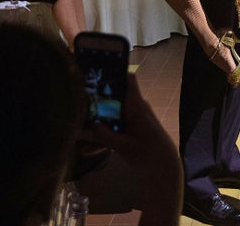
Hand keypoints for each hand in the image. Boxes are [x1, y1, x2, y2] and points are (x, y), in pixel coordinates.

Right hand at [81, 75, 182, 223]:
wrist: (164, 167)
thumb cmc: (148, 154)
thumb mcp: (124, 147)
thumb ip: (105, 137)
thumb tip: (86, 127)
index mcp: (136, 106)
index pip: (128, 80)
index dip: (114, 73)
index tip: (95, 74)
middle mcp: (135, 108)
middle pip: (113, 98)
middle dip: (95, 102)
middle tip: (74, 104)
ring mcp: (133, 119)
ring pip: (111, 116)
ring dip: (96, 124)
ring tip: (76, 132)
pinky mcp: (131, 130)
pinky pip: (114, 128)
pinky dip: (103, 137)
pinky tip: (86, 151)